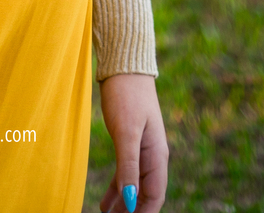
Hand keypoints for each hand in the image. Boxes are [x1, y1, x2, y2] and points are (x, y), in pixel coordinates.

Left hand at [99, 73, 167, 212]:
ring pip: (134, 186)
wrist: (124, 65)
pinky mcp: (129, 142)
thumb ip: (128, 166)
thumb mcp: (126, 132)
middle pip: (146, 195)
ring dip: (123, 205)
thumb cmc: (127, 95)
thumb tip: (130, 201)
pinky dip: (117, 190)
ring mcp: (141, 149)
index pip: (154, 196)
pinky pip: (125, 174)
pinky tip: (106, 204)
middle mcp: (152, 156)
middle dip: (133, 212)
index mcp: (157, 155)